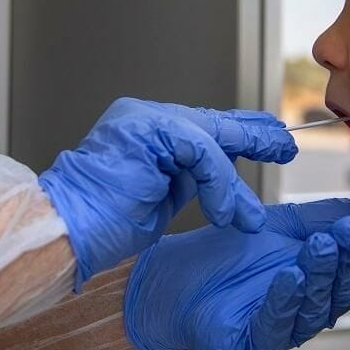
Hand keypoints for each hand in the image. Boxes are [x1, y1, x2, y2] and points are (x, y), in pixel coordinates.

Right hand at [39, 98, 297, 288]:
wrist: (65, 231)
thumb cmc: (102, 225)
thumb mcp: (158, 196)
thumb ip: (187, 177)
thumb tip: (225, 179)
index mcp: (144, 131)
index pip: (202, 127)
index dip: (240, 135)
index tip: (273, 144)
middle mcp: (143, 118)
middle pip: (211, 122)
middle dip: (252, 136)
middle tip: (285, 147)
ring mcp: (142, 120)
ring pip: (209, 139)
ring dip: (234, 183)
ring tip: (249, 215)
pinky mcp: (146, 131)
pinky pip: (200, 151)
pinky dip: (219, 184)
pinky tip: (225, 213)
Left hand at [123, 199, 349, 349]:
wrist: (175, 276)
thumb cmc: (231, 254)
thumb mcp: (287, 226)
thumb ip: (330, 218)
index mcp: (327, 274)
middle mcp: (313, 304)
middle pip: (347, 285)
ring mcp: (286, 326)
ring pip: (316, 304)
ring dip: (322, 274)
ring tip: (321, 245)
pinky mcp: (253, 341)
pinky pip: (276, 322)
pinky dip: (285, 298)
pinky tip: (288, 277)